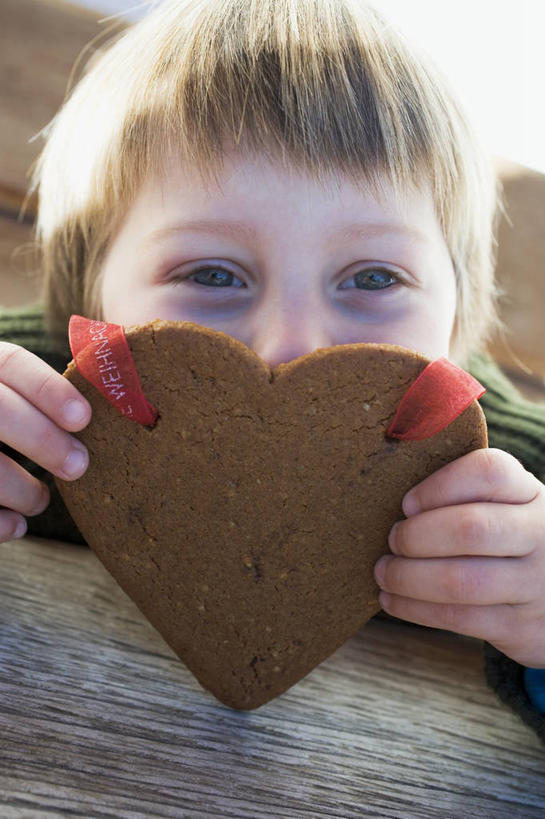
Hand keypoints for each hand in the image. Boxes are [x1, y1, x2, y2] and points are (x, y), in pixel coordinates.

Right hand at [0, 342, 90, 542]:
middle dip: (40, 439)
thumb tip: (120, 393)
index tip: (86, 419)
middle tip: (80, 466)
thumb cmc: (5, 414)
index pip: (9, 363)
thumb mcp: (10, 391)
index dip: (48, 389)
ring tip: (41, 501)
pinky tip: (16, 528)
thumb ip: (42, 394)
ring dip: (17, 486)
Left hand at [374, 448, 544, 666]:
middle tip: (392, 540)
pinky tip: (393, 600)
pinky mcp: (522, 627)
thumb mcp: (505, 506)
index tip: (407, 503)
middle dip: (416, 536)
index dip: (439, 485)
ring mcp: (535, 584)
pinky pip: (458, 618)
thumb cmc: (510, 539)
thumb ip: (464, 494)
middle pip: (470, 529)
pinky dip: (415, 609)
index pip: (489, 472)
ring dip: (408, 577)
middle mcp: (541, 534)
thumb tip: (393, 498)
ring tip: (384, 572)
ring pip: (460, 581)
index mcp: (530, 493)